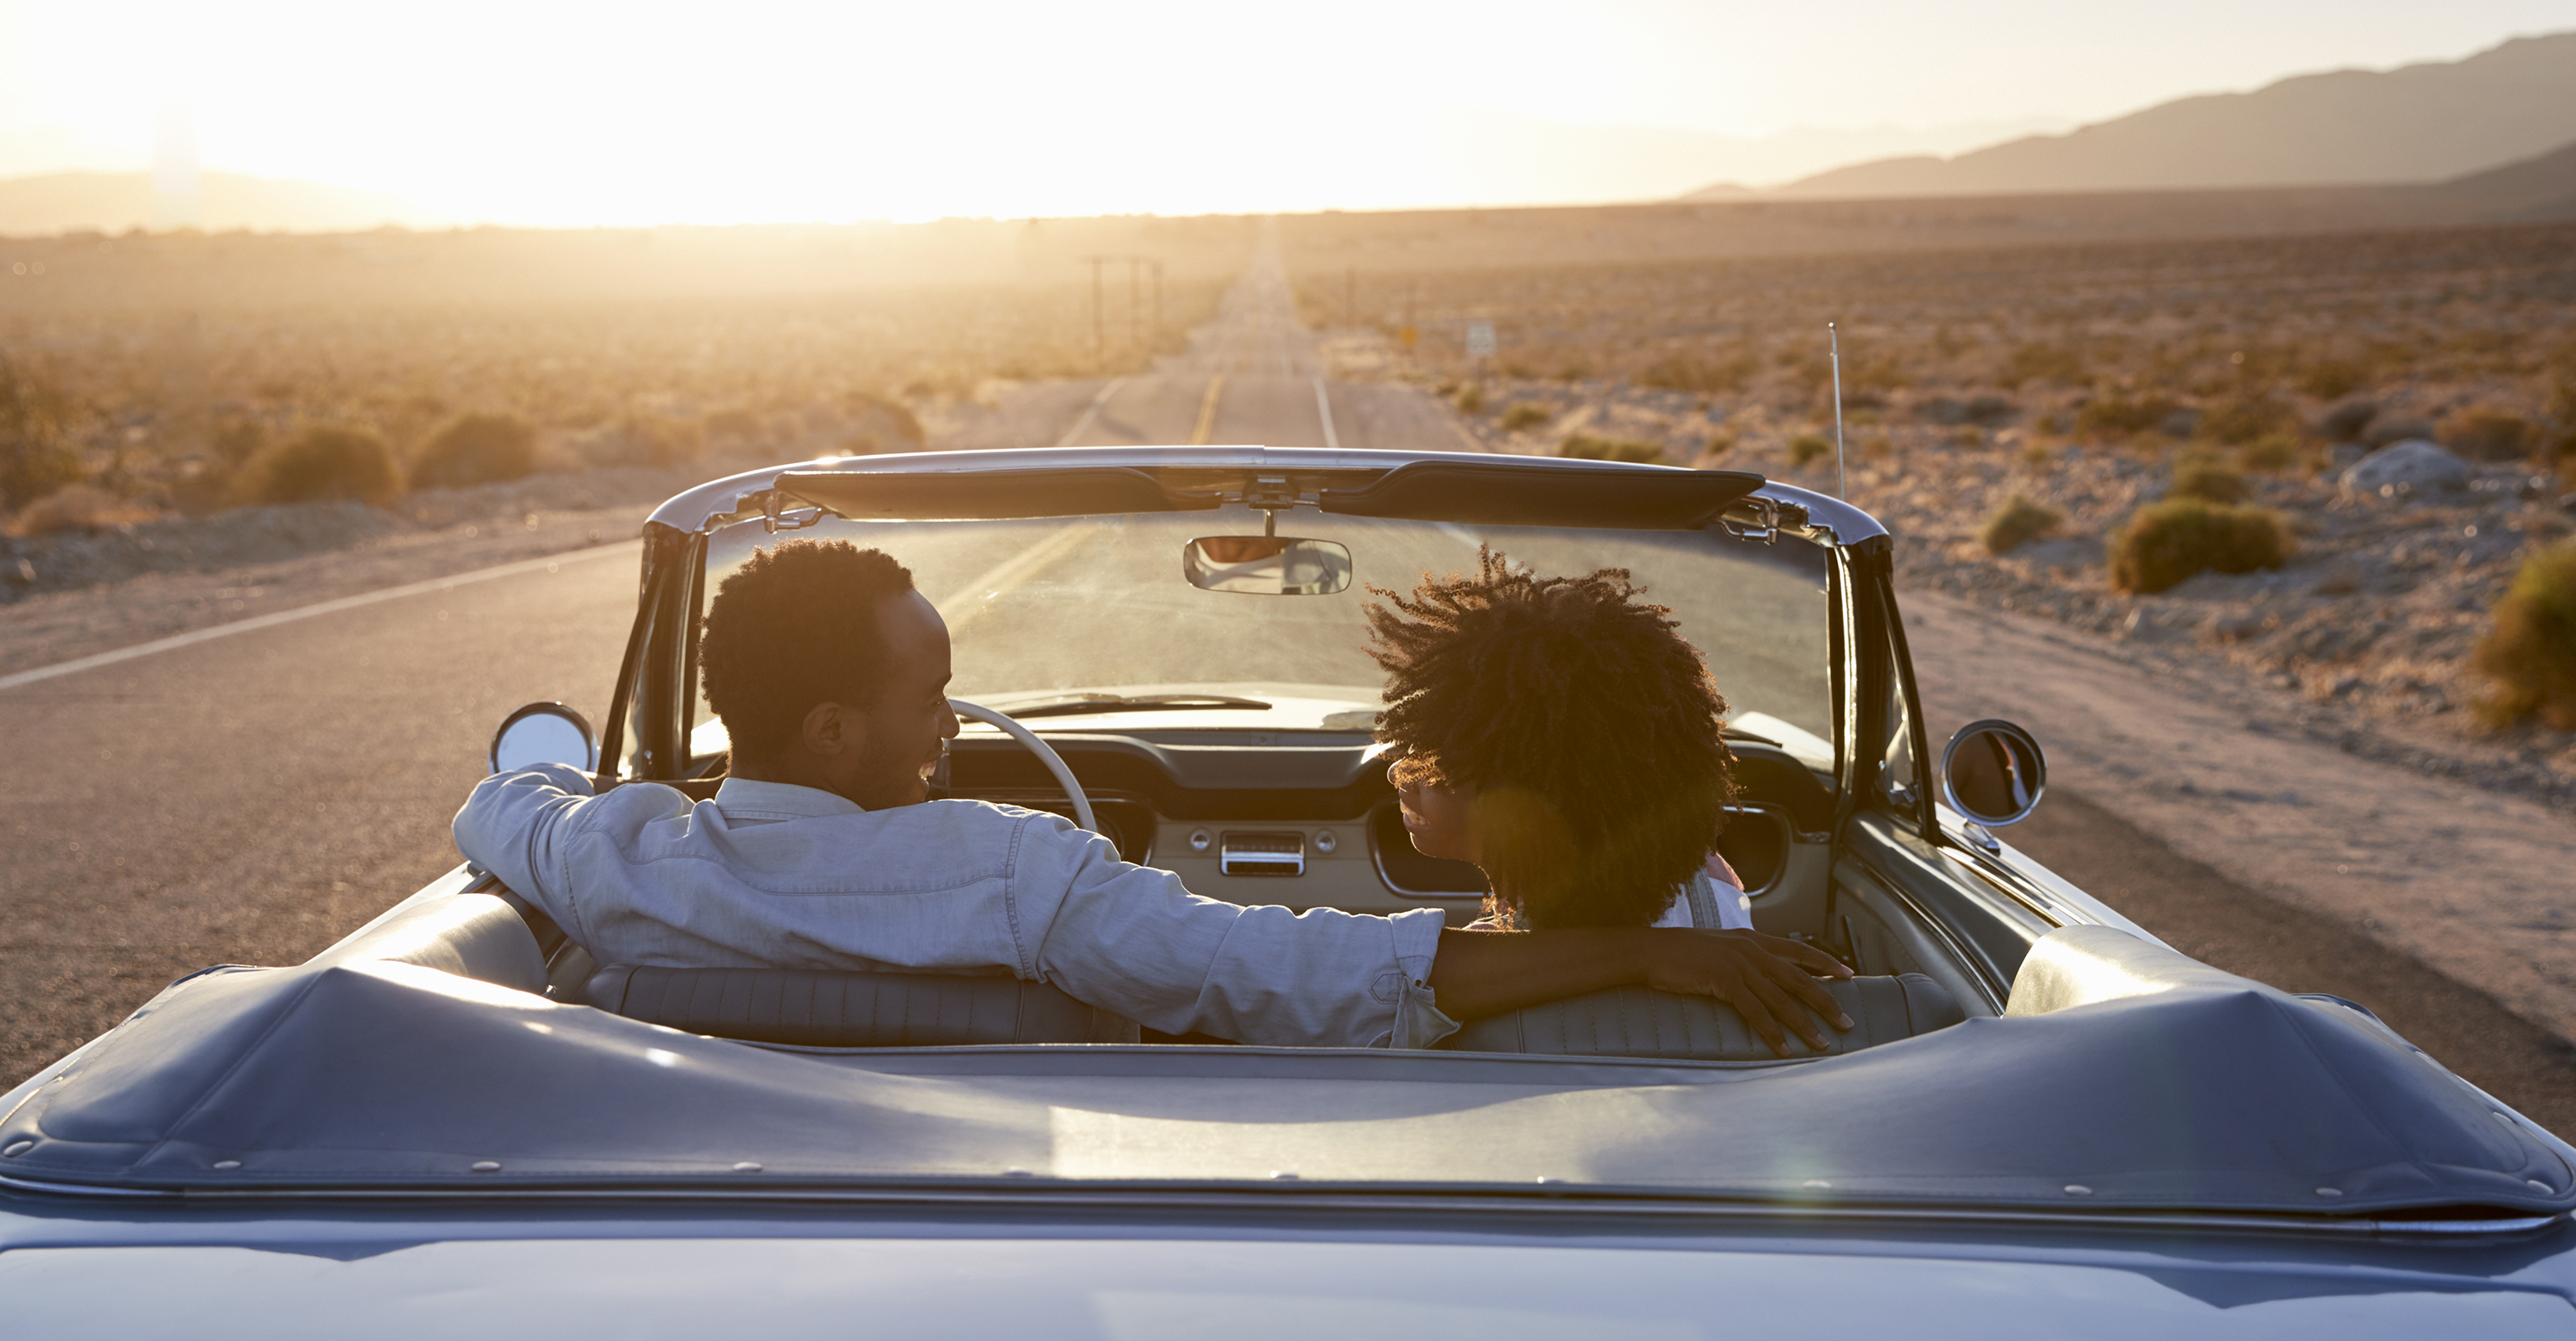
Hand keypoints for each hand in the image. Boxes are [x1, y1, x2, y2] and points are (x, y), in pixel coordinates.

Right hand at [1642, 929, 1854, 1056]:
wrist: (1651, 950)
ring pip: (1782, 999)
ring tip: (1822, 1042)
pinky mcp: (1725, 981)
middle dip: (1826, 1002)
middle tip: (1846, 1022)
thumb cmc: (1679, 952)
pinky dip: (1771, 1032)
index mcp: (1752, 939)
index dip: (1826, 963)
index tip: (1848, 975)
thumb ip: (1741, 957)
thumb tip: (1758, 975)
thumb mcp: (1718, 948)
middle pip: (1799, 979)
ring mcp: (1740, 965)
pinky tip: (1782, 1047)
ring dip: (1805, 1024)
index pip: (1798, 950)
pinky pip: (1755, 1012)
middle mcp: (1752, 950)